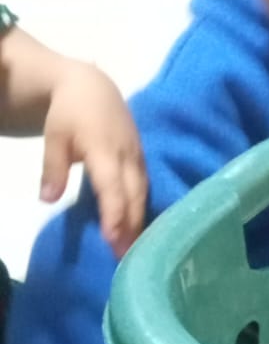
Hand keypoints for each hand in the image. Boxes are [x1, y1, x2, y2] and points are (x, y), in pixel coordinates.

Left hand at [41, 63, 146, 255]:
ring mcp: (137, 156)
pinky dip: (142, 209)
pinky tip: (138, 228)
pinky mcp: (142, 159)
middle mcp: (127, 155)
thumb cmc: (70, 113)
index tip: (111, 239)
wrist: (94, 87)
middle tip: (126, 257)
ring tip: (134, 249)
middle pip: (133, 195)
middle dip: (131, 226)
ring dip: (140, 222)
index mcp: (104, 148)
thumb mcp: (54, 137)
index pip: (112, 186)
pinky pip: (145, 187)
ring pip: (143, 193)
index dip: (114, 213)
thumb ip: (53, 168)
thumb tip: (47, 199)